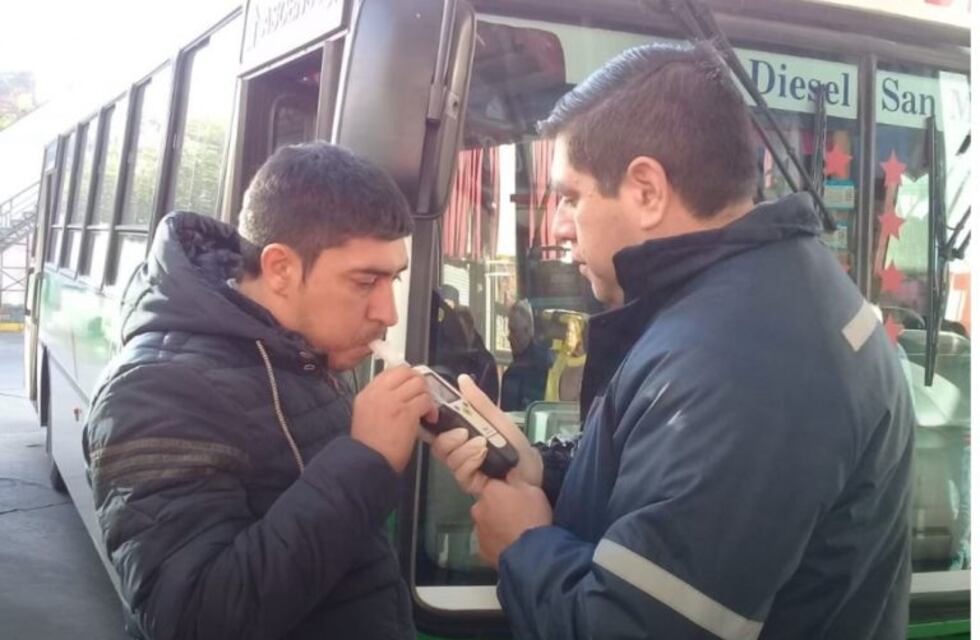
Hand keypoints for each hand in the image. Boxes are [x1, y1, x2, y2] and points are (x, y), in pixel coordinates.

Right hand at [352, 366, 436, 471]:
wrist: (368, 462)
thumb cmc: (369, 446)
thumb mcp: (366, 415)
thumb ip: (380, 401)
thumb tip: (400, 395)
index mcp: (367, 393)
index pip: (390, 372)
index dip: (406, 377)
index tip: (412, 388)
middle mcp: (379, 392)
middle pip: (406, 371)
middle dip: (418, 381)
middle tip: (423, 395)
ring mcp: (393, 400)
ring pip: (418, 383)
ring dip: (427, 396)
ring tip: (426, 410)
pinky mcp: (406, 412)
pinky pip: (425, 400)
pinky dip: (431, 409)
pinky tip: (430, 419)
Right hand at [426, 375, 542, 495]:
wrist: (531, 476)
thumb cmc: (518, 448)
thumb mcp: (498, 420)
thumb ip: (479, 402)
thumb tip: (462, 379)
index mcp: (466, 434)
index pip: (440, 428)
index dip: (433, 421)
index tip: (433, 413)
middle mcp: (461, 451)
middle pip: (438, 444)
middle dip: (448, 436)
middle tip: (464, 433)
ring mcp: (463, 467)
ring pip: (447, 456)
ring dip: (465, 448)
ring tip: (483, 445)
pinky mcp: (467, 482)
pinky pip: (459, 469)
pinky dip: (471, 460)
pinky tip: (483, 457)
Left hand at [471, 472, 552, 566]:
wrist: (532, 554)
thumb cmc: (534, 518)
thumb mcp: (534, 491)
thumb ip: (518, 482)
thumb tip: (510, 478)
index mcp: (490, 491)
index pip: (494, 484)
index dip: (505, 490)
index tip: (515, 496)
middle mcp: (479, 509)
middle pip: (487, 504)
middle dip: (497, 507)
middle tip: (515, 515)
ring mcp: (478, 531)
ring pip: (486, 523)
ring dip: (495, 525)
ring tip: (514, 532)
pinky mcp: (481, 550)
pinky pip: (488, 541)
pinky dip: (496, 542)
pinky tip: (510, 545)